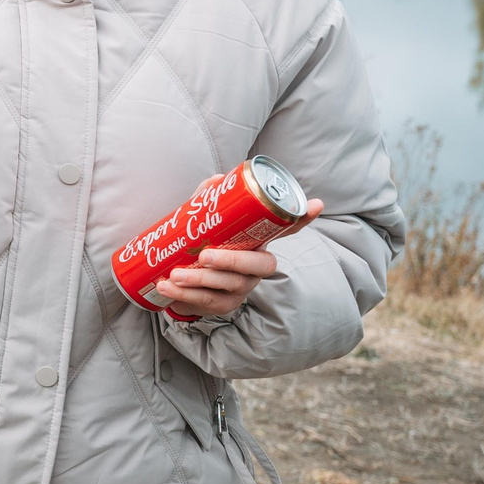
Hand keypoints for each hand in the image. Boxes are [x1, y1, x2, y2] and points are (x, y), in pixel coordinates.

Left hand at [152, 199, 323, 317]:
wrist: (174, 281)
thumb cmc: (195, 245)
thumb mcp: (200, 223)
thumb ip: (207, 203)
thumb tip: (217, 179)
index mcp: (255, 242)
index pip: (285, 230)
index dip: (301, 219)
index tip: (315, 204)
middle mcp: (256, 266)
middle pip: (260, 265)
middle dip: (233, 260)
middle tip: (205, 255)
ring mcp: (242, 287)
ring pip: (231, 284)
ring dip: (201, 279)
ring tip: (175, 273)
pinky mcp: (223, 304)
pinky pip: (209, 301)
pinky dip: (186, 295)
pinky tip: (167, 287)